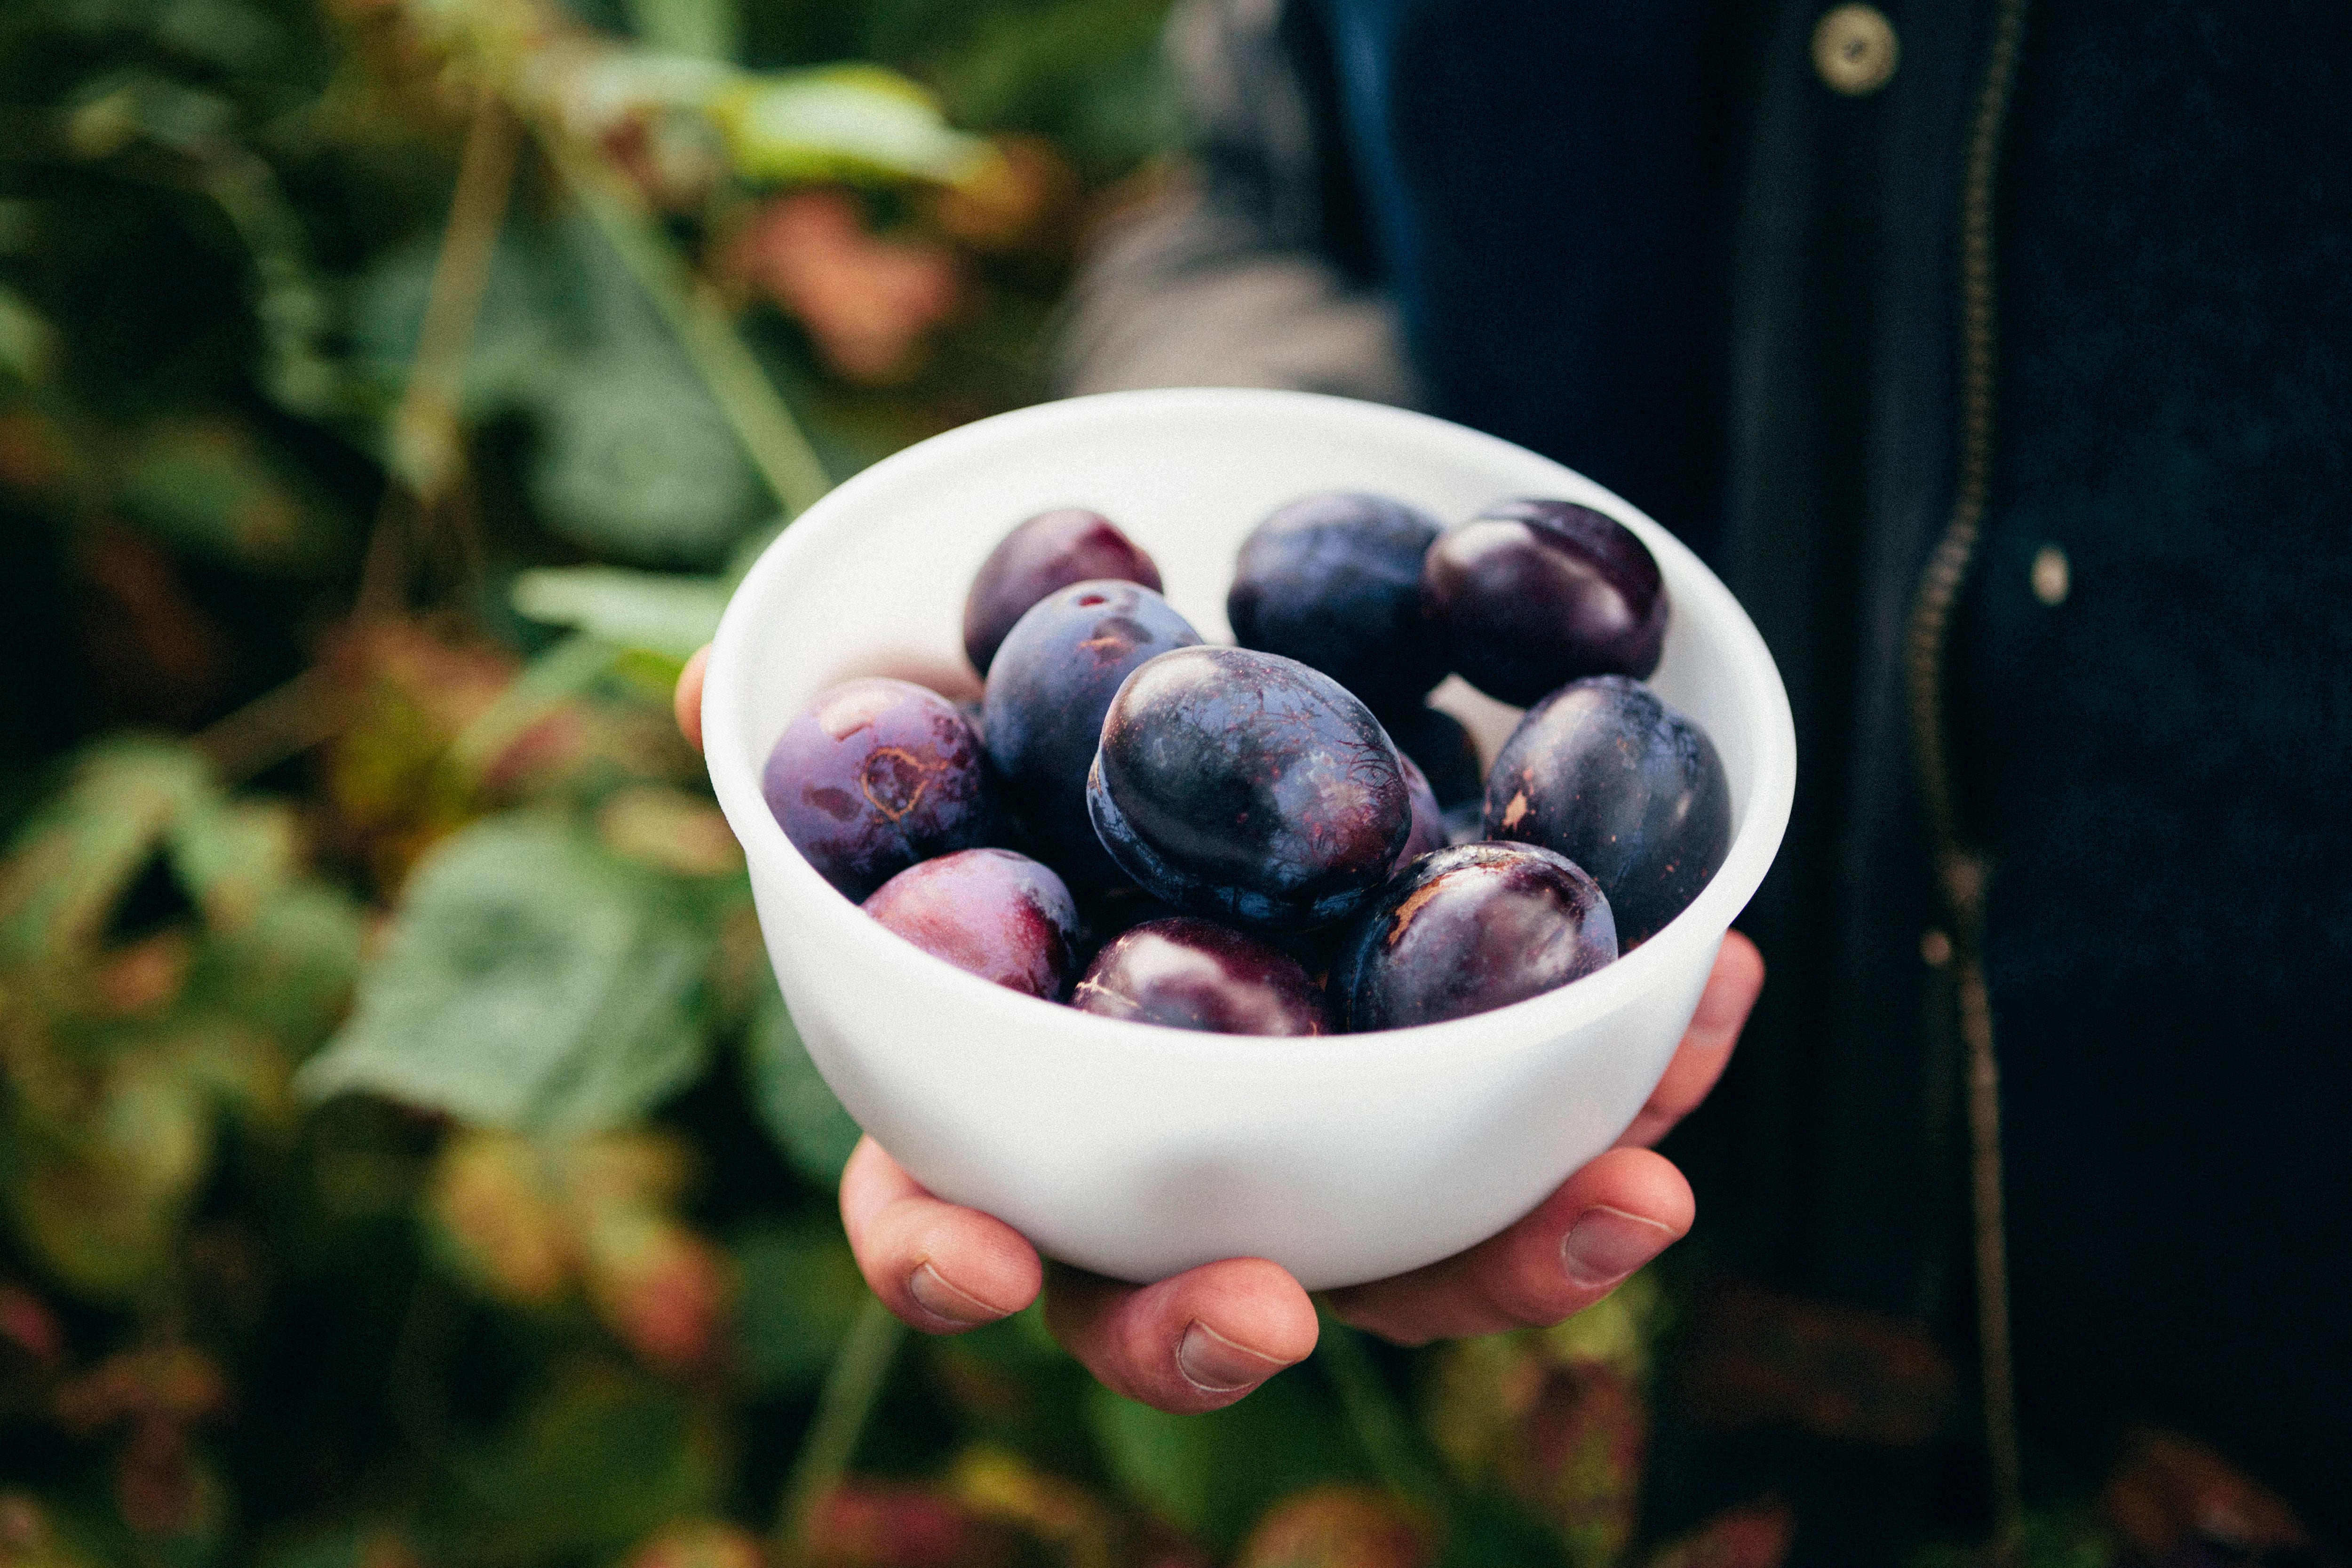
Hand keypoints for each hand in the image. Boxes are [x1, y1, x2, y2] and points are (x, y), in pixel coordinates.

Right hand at [677, 647, 1763, 1410]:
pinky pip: (1553, 1103)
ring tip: (1641, 1190)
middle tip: (1272, 1311)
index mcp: (1012, 1090)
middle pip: (1180, 1295)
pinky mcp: (1470, 1059)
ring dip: (1524, 1245)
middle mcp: (1168, 1151)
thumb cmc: (1059, 681)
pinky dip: (1635, 1060)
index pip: (944, 1210)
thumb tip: (719, 694)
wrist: (1245, 615)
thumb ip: (839, 712)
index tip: (965, 1256)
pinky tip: (1718, 974)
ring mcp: (1331, 1125)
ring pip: (1412, 1253)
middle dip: (1218, 1328)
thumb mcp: (948, 675)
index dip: (940, 1252)